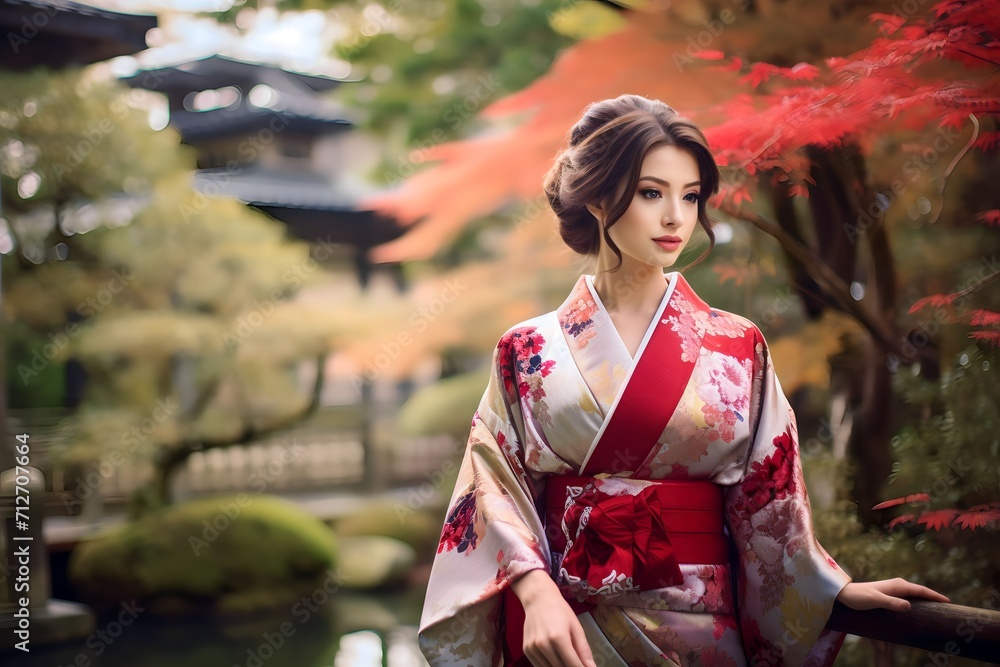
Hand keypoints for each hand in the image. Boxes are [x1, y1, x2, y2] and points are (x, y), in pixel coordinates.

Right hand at [510, 569, 596, 666]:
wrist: (538, 599)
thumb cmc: (560, 611)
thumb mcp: (576, 627)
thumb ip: (584, 650)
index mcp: (558, 638)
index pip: (572, 665)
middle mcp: (543, 645)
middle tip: (576, 663)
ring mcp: (532, 648)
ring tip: (565, 659)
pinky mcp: (526, 650)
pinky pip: (539, 666)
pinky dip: (549, 665)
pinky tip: (554, 657)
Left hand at [835, 578, 949, 611]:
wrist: (846, 593)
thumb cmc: (860, 597)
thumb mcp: (876, 601)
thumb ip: (892, 603)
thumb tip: (909, 606)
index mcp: (898, 585)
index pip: (921, 590)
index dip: (934, 596)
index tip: (948, 601)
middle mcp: (898, 584)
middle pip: (920, 591)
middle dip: (933, 597)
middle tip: (948, 605)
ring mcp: (894, 588)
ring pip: (914, 593)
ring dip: (925, 598)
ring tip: (937, 607)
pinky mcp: (890, 593)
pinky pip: (908, 596)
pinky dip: (917, 600)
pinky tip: (919, 607)